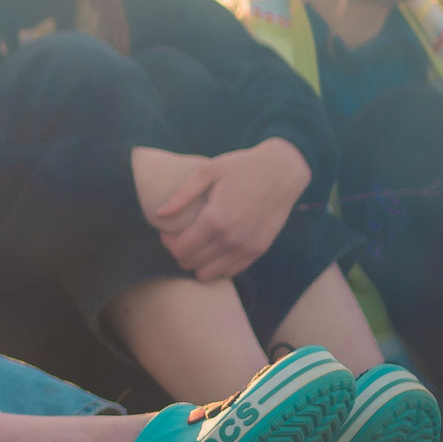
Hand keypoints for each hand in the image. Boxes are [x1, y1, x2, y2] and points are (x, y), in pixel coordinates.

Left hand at [137, 138, 310, 280]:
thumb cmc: (242, 167)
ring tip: (197, 244)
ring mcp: (247, 247)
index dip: (168, 242)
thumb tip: (159, 214)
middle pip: (191, 262)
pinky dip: (217, 266)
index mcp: (215, 219)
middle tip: (181, 236)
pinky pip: (231, 272)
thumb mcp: (208, 171)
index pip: (180, 249)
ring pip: (209, 273)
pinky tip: (214, 249)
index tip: (168, 230)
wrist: (283, 172)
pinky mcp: (259, 250)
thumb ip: (182, 194)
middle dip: (180, 251)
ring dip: (197, 262)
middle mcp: (231, 239)